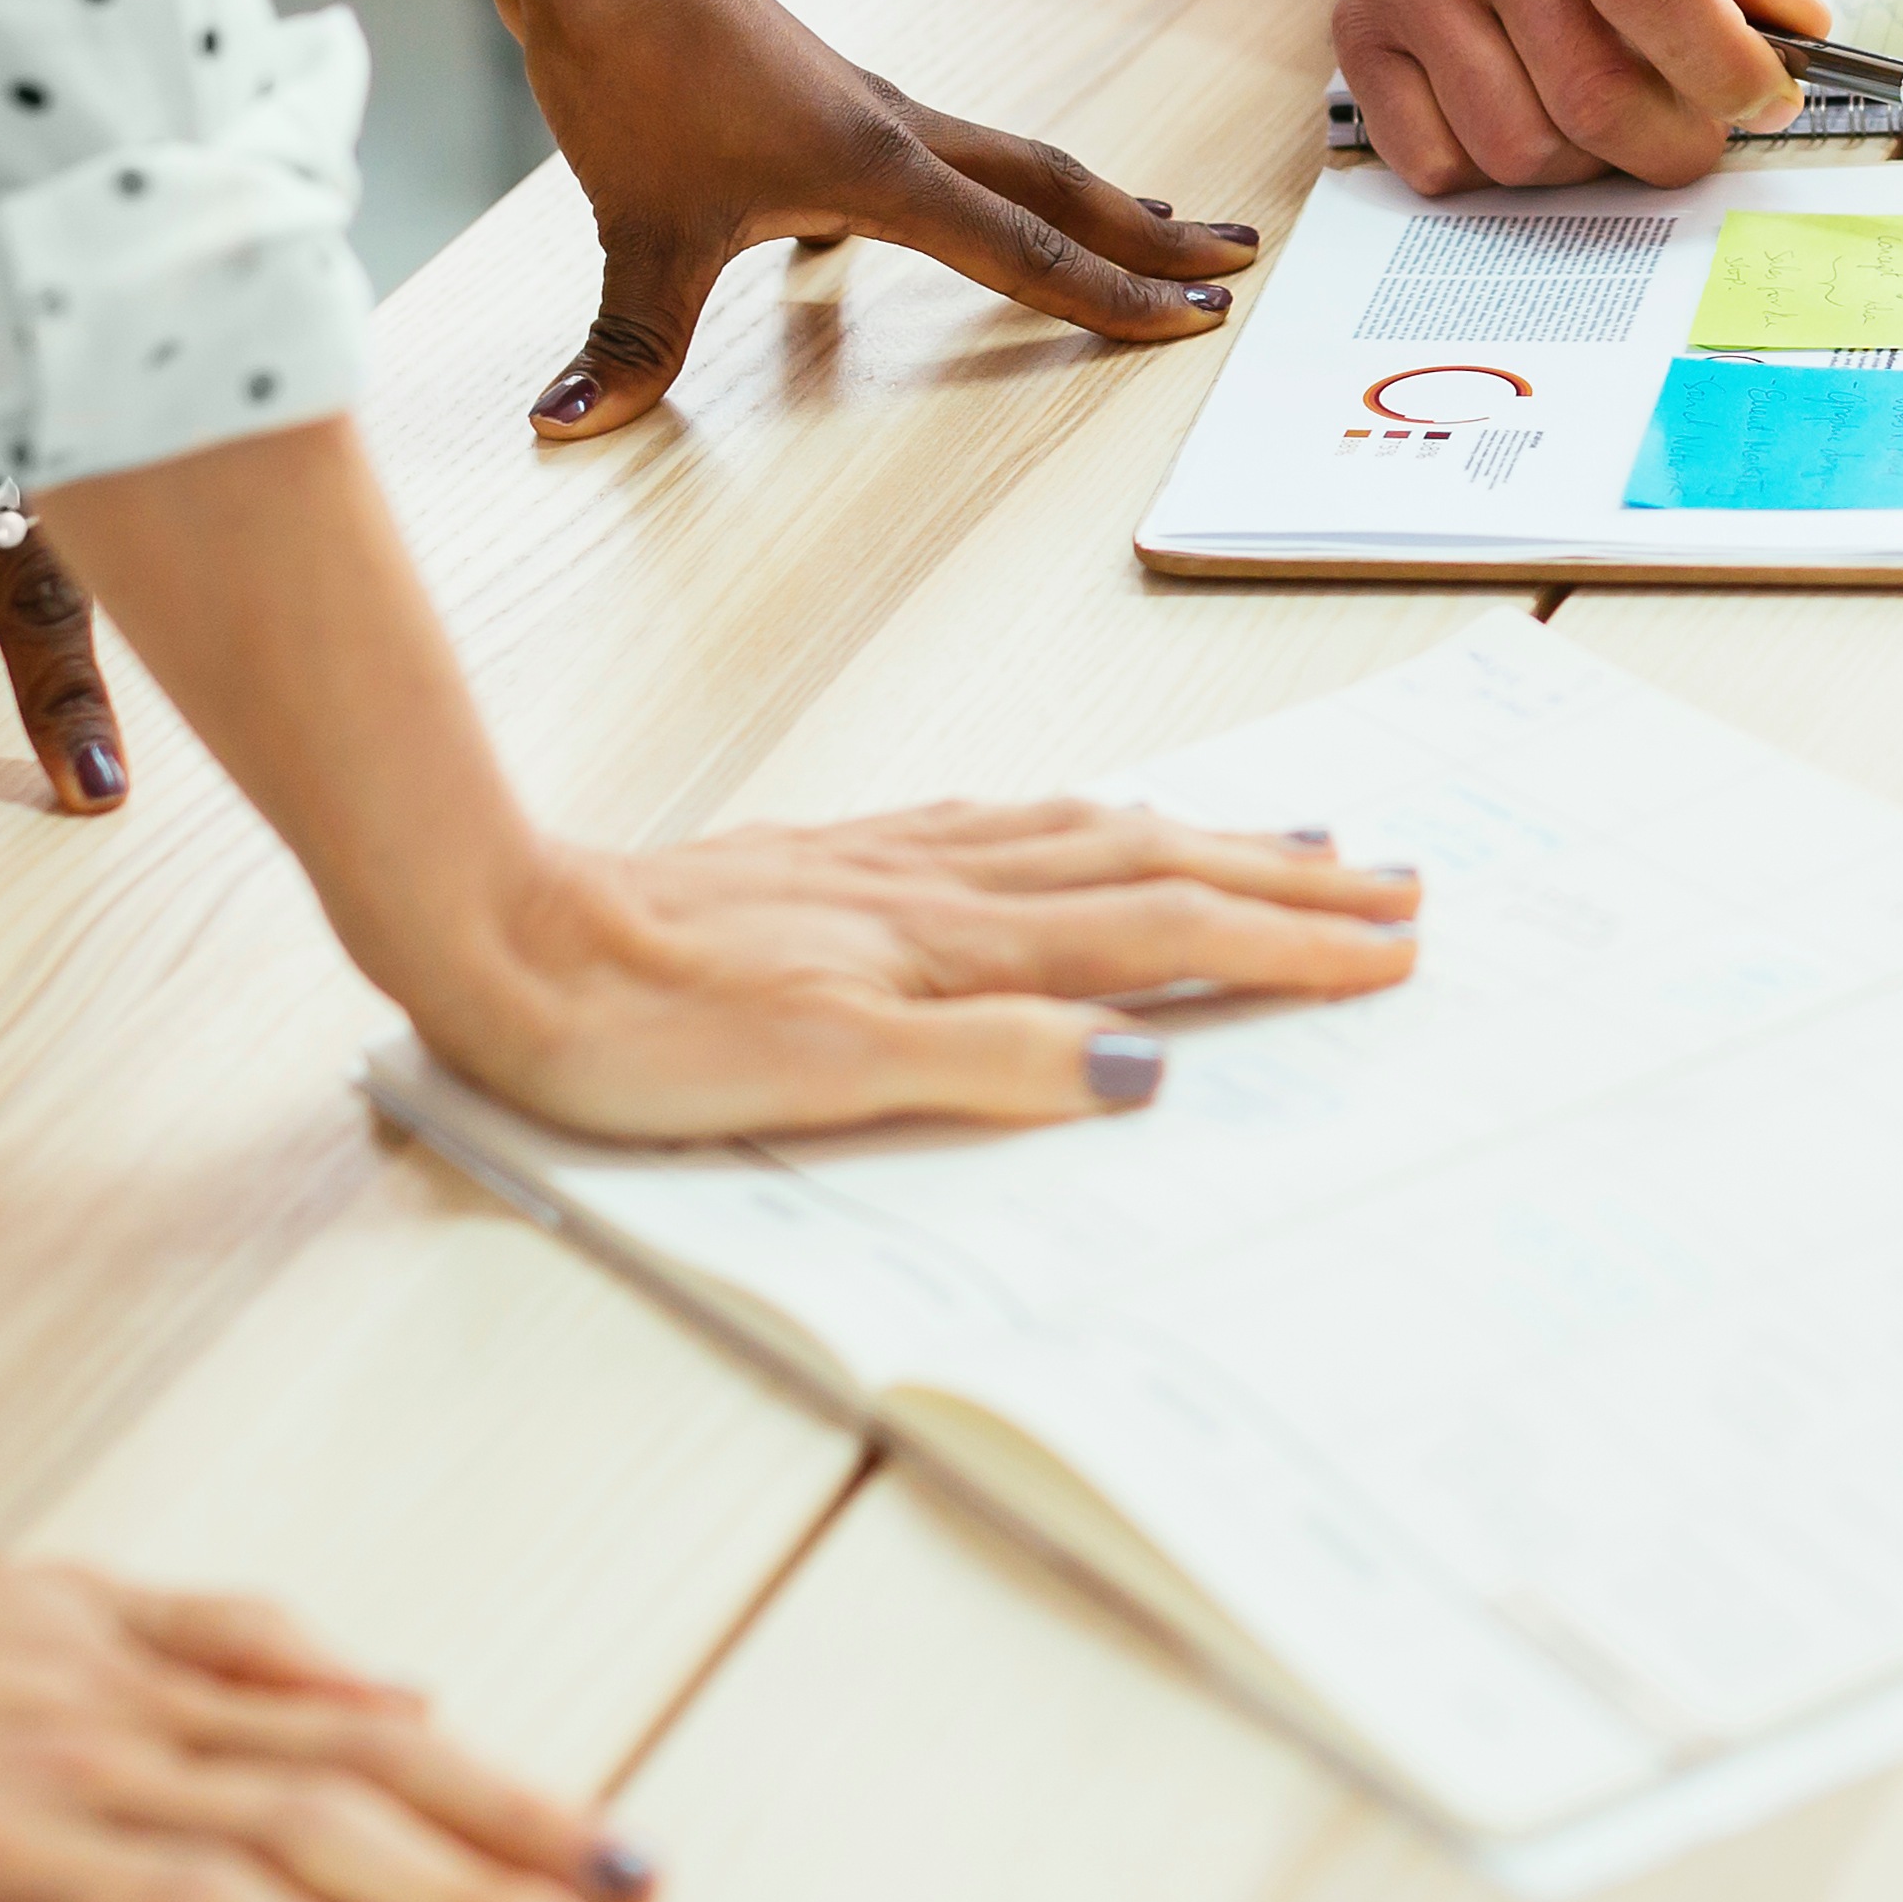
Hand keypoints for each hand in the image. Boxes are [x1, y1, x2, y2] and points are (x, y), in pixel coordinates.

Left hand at [418, 802, 1425, 1139]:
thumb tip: (1146, 1071)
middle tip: (1398, 883)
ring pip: (1096, 837)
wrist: (504, 935)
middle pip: (1158, 869)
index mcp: (958, 946)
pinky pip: (1016, 825)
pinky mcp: (845, 855)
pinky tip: (1103, 821)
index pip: (1164, 937)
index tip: (1391, 949)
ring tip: (1301, 839)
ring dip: (1214, 841)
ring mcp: (898, 863)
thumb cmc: (641, 1030)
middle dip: (1287, 881)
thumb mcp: (818, 1080)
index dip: (1285, 945)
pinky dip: (1097, 824)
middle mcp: (948, 888)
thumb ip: (990, 1067)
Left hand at [490, 0, 1265, 439]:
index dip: (1115, 297)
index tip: (1199, 320)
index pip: (1025, 252)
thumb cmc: (623, 65)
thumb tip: (567, 425)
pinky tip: (943, 213)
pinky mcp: (819, 96)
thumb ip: (626, 339)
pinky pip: (933, 154)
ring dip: (1079, 201)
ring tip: (1143, 221)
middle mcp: (893, 132)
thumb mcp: (631, 225)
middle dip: (1146, 231)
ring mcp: (861, 107)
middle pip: (1052, 188)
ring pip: (1004, 161)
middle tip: (1234, 256)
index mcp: (879, 172)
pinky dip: (975, 191)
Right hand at [1331, 0, 1824, 194]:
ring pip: (1519, 151)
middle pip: (1591, 92)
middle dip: (1670, 142)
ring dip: (1587, 163)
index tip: (1765, 101)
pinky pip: (1443, 170)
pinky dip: (1504, 175)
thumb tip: (1791, 27)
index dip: (1719, 65)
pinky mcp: (1360, 39)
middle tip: (1695, 126)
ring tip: (1606, 107)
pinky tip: (1531, 110)